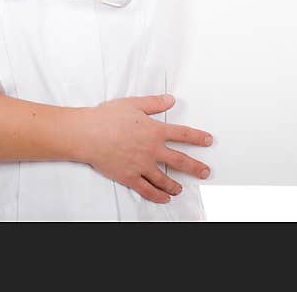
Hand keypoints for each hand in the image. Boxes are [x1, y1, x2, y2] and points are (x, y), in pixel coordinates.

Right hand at [76, 94, 213, 203]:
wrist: (88, 134)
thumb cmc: (107, 117)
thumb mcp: (133, 104)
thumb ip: (154, 103)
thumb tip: (170, 99)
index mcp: (154, 130)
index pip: (182, 134)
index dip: (198, 137)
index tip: (208, 141)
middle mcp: (152, 150)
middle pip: (180, 160)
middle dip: (195, 167)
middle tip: (205, 172)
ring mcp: (142, 165)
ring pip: (164, 179)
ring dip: (175, 185)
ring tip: (181, 189)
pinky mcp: (129, 177)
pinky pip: (147, 189)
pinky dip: (157, 195)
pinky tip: (164, 198)